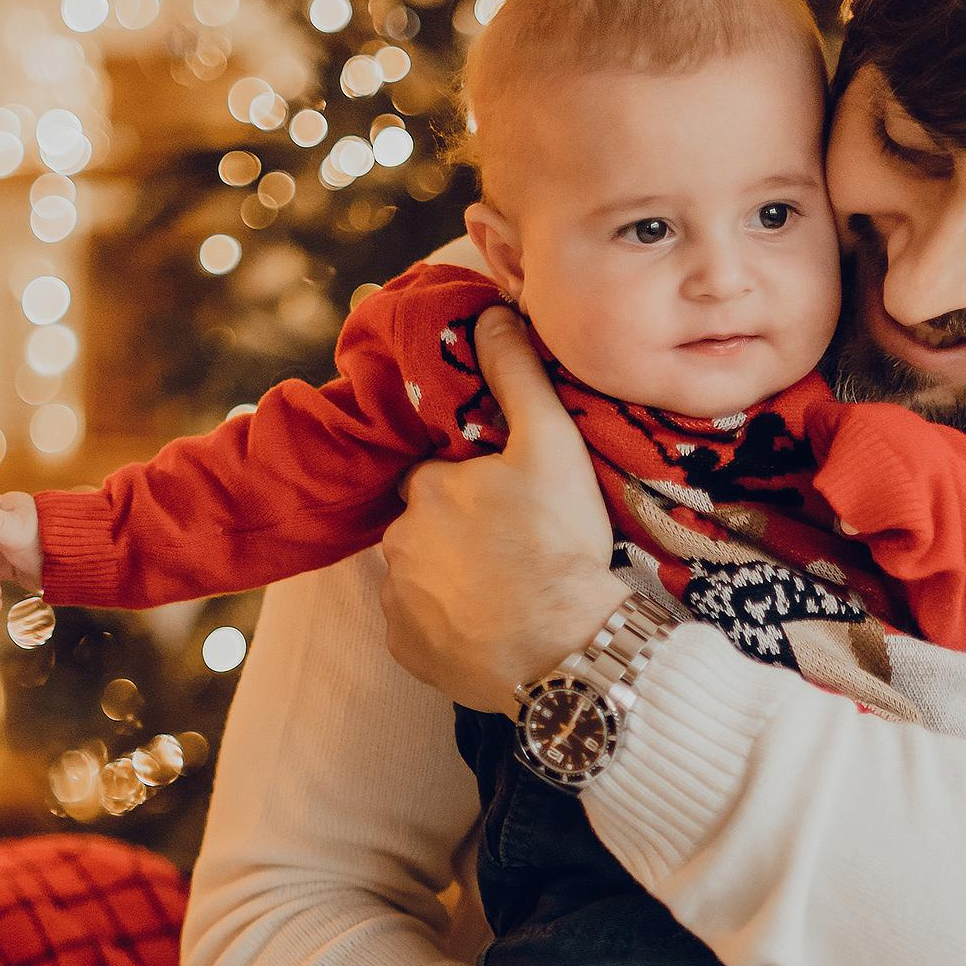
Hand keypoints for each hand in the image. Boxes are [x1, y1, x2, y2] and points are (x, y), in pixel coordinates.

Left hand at [380, 305, 624, 709]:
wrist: (566, 648)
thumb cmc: (558, 544)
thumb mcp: (551, 446)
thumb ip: (518, 376)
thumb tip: (490, 314)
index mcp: (427, 489)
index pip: (438, 479)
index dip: (474, 489)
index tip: (510, 508)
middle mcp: (398, 544)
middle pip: (427, 531)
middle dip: (459, 538)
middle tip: (514, 554)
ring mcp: (398, 603)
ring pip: (421, 580)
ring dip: (451, 584)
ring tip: (506, 596)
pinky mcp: (407, 651)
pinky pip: (420, 632)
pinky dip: (446, 630)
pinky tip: (489, 632)